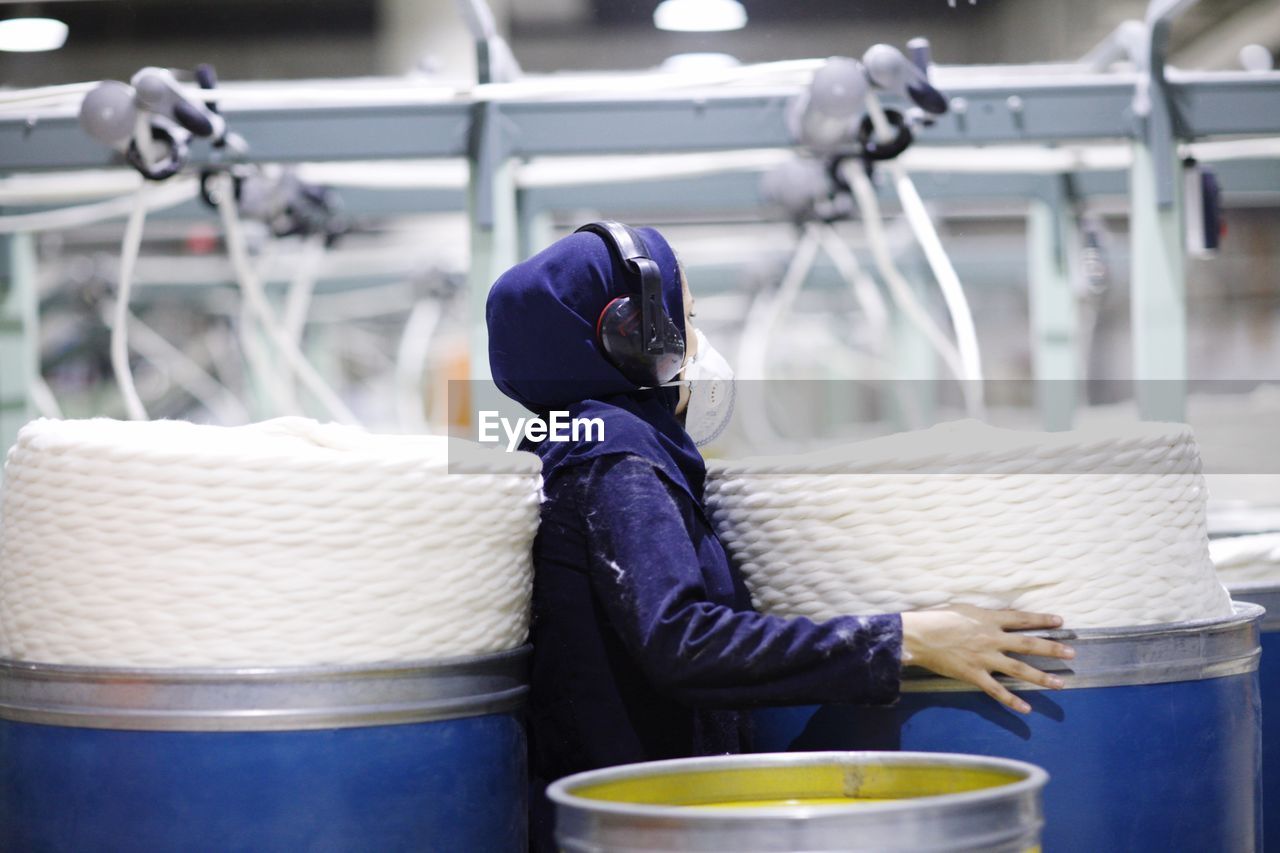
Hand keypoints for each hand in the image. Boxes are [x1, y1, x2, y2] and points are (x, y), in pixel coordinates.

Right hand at [900, 604, 1074, 713]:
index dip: (1042, 619)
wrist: (919, 636)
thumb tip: (998, 616)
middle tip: (1072, 652)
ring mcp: (985, 658)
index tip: (1060, 621)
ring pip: (1019, 669)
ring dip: (1041, 676)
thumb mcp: (964, 609)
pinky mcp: (974, 675)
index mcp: (989, 619)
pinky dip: (1012, 700)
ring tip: (1061, 683)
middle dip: (1052, 648)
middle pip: (1028, 644)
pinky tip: (1027, 708)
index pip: (1022, 619)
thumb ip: (984, 615)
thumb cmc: (937, 618)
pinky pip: (997, 690)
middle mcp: (992, 639)